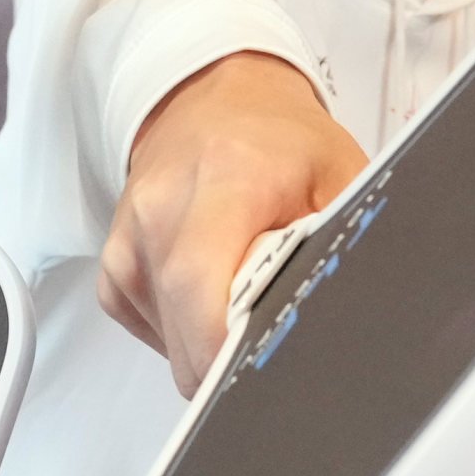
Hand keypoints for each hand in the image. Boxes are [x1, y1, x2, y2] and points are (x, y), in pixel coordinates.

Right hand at [99, 52, 366, 394]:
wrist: (215, 99)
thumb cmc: (282, 140)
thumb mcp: (339, 177)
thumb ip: (342, 242)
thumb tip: (360, 311)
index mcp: (226, 177)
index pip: (199, 281)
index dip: (224, 348)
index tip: (264, 376)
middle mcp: (163, 206)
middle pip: (183, 324)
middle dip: (232, 361)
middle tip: (278, 349)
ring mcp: (129, 236)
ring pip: (168, 341)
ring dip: (212, 345)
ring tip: (248, 297)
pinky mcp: (114, 264)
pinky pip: (150, 330)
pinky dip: (186, 333)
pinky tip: (215, 296)